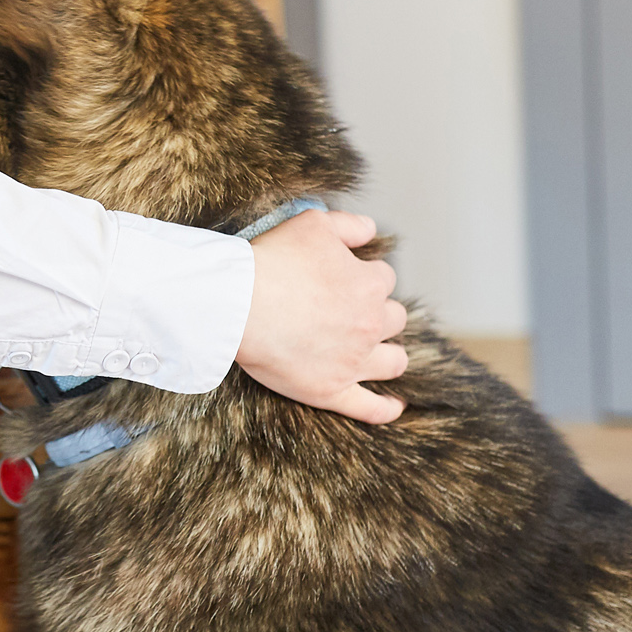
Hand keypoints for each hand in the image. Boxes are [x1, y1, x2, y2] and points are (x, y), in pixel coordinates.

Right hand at [235, 209, 410, 422]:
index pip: (384, 279)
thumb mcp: (313, 224)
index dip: (365, 277)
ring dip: (389, 354)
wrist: (237, 303)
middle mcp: (370, 324)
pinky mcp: (332, 390)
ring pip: (393, 362)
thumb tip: (371, 230)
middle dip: (379, 313)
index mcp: (369, 285)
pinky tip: (394, 405)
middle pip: (394, 319)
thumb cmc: (272, 261)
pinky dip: (386, 408)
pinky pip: (370, 407)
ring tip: (379, 353)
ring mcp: (354, 361)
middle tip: (353, 312)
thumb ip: (349, 225)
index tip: (344, 279)